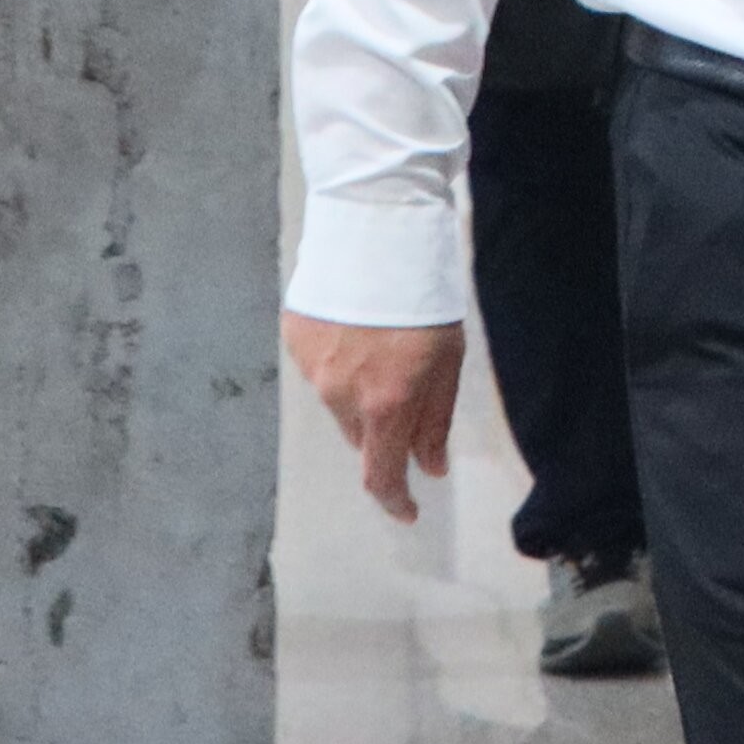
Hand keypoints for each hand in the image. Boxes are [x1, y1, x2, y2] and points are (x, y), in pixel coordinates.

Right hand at [285, 313, 466, 522]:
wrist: (376, 232)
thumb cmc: (425, 297)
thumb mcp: (448, 361)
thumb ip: (435, 419)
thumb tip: (430, 467)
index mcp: (385, 404)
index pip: (380, 474)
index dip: (394, 499)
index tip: (407, 510)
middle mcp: (341, 394)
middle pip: (361, 436)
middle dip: (383, 431)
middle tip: (405, 396)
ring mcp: (312, 367)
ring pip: (339, 403)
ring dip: (360, 393)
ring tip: (382, 348)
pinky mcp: (294, 339)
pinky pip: (320, 368)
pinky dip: (339, 361)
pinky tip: (356, 329)